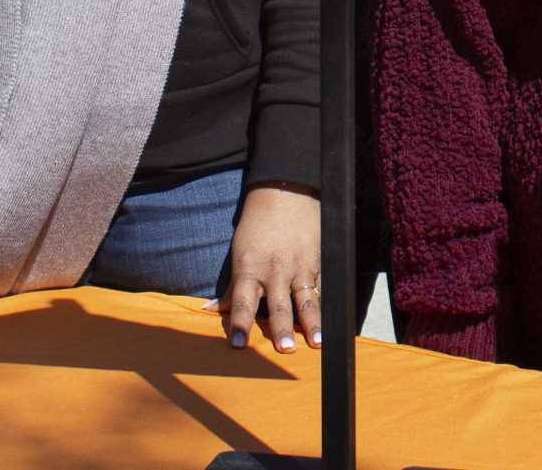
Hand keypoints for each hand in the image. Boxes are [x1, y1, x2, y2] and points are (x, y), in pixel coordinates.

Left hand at [219, 184, 321, 353]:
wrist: (286, 192)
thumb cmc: (256, 226)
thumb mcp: (239, 253)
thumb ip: (231, 286)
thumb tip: (210, 311)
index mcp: (249, 269)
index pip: (242, 302)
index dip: (240, 324)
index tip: (238, 344)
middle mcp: (274, 271)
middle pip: (278, 305)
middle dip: (281, 328)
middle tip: (285, 349)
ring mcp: (299, 267)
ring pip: (306, 300)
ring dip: (312, 323)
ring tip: (317, 342)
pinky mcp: (317, 262)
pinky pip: (320, 289)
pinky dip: (323, 307)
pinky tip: (331, 323)